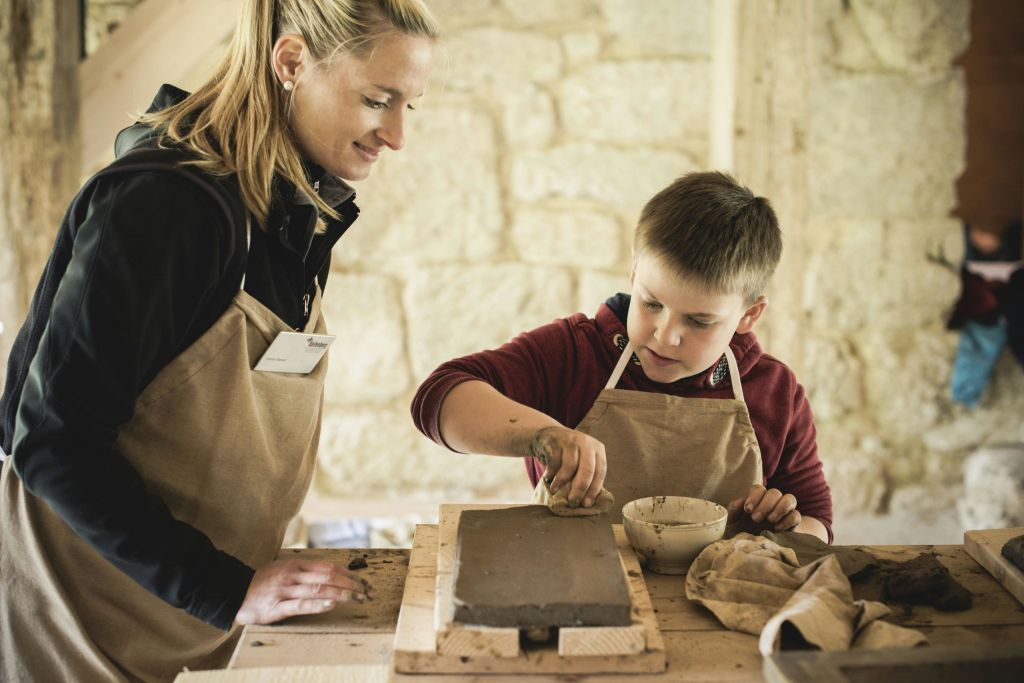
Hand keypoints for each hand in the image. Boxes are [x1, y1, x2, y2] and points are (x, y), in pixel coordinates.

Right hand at [234, 559, 369, 625]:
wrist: (233, 591)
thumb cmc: (262, 582)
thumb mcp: (284, 569)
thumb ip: (304, 571)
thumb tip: (331, 573)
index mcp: (296, 566)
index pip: (328, 568)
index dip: (348, 574)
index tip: (362, 581)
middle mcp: (292, 576)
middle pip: (327, 578)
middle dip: (350, 584)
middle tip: (365, 592)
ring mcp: (285, 591)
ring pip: (317, 589)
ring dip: (340, 594)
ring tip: (355, 598)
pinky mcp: (276, 607)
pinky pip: (300, 605)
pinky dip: (317, 604)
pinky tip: (330, 605)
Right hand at [530, 426, 606, 508]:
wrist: (549, 434)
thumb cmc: (569, 454)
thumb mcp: (582, 460)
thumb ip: (587, 476)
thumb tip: (587, 503)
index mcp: (598, 449)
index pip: (600, 471)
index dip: (594, 489)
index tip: (587, 504)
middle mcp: (587, 443)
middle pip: (587, 469)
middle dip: (579, 489)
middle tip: (572, 502)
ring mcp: (571, 440)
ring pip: (570, 466)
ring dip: (561, 482)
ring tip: (555, 490)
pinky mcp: (556, 441)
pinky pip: (554, 462)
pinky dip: (551, 473)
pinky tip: (548, 478)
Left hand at [726, 484, 800, 533]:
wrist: (752, 553)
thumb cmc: (739, 535)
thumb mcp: (732, 524)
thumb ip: (733, 511)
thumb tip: (740, 502)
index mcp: (756, 500)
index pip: (759, 489)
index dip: (754, 496)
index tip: (747, 510)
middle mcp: (771, 503)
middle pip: (774, 492)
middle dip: (765, 504)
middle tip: (756, 519)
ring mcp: (783, 513)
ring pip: (790, 499)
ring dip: (780, 508)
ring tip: (770, 520)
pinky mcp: (792, 524)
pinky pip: (796, 515)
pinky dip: (788, 519)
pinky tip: (777, 528)